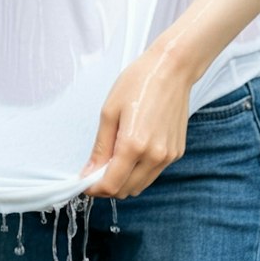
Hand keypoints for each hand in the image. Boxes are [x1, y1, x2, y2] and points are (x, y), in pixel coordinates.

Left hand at [82, 46, 193, 198]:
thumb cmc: (137, 83)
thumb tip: (90, 172)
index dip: (94, 188)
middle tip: (93, 170)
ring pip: (141, 184)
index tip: (83, 182)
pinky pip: (153, 172)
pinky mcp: (176, 153)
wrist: (171, 71)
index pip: (112, 184)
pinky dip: (138, 171)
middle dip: (107, 186)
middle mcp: (155, 156)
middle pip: (127, 190)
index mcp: (134, 145)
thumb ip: (101, 146)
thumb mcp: (109, 111)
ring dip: (123, 180)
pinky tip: (128, 152)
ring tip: (109, 160)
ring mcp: (168, 157)